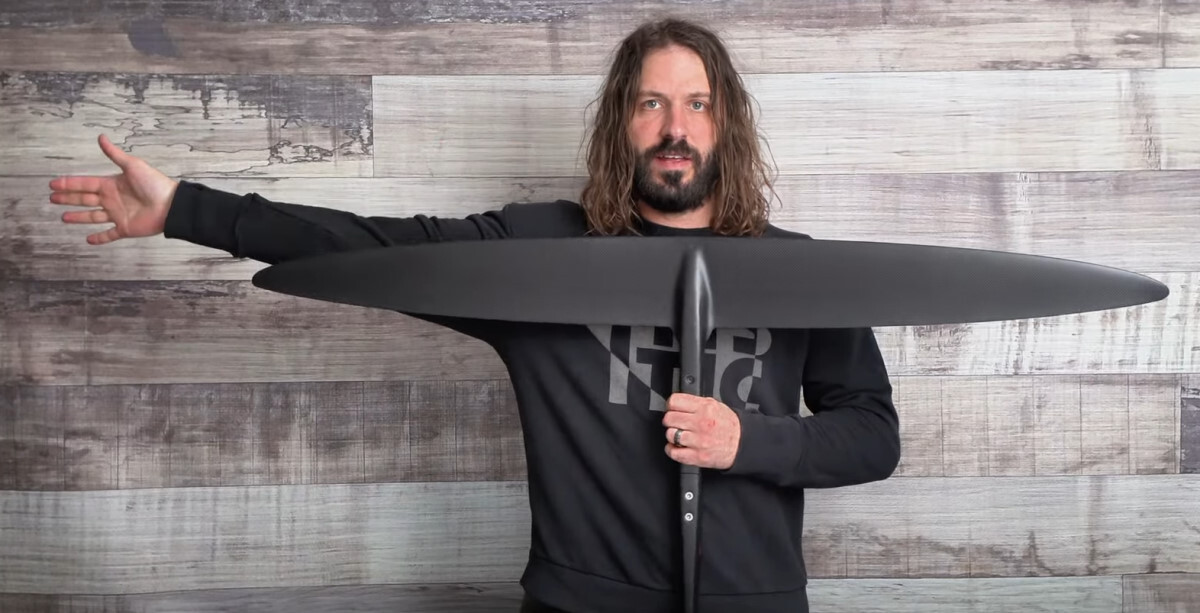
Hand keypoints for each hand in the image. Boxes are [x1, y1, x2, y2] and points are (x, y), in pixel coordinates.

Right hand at [49, 134, 178, 244]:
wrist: (171, 205)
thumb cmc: (154, 184)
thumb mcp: (132, 166)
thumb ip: (115, 154)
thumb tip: (101, 137)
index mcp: (111, 184)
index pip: (85, 183)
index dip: (69, 184)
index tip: (52, 184)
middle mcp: (112, 200)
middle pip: (85, 199)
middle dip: (68, 199)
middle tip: (52, 199)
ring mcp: (118, 215)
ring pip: (93, 217)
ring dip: (78, 217)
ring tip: (63, 217)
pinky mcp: (125, 229)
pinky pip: (109, 235)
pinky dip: (99, 238)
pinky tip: (88, 240)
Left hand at [662, 393, 740, 468]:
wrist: (742, 444)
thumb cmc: (728, 425)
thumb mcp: (715, 405)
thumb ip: (695, 403)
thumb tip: (676, 403)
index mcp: (705, 408)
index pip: (674, 402)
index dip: (671, 406)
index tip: (672, 409)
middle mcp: (701, 423)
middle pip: (669, 418)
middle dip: (670, 421)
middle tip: (676, 423)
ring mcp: (699, 441)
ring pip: (670, 435)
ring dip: (672, 436)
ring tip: (679, 435)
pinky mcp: (697, 456)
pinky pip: (674, 452)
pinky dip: (671, 450)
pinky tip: (677, 447)